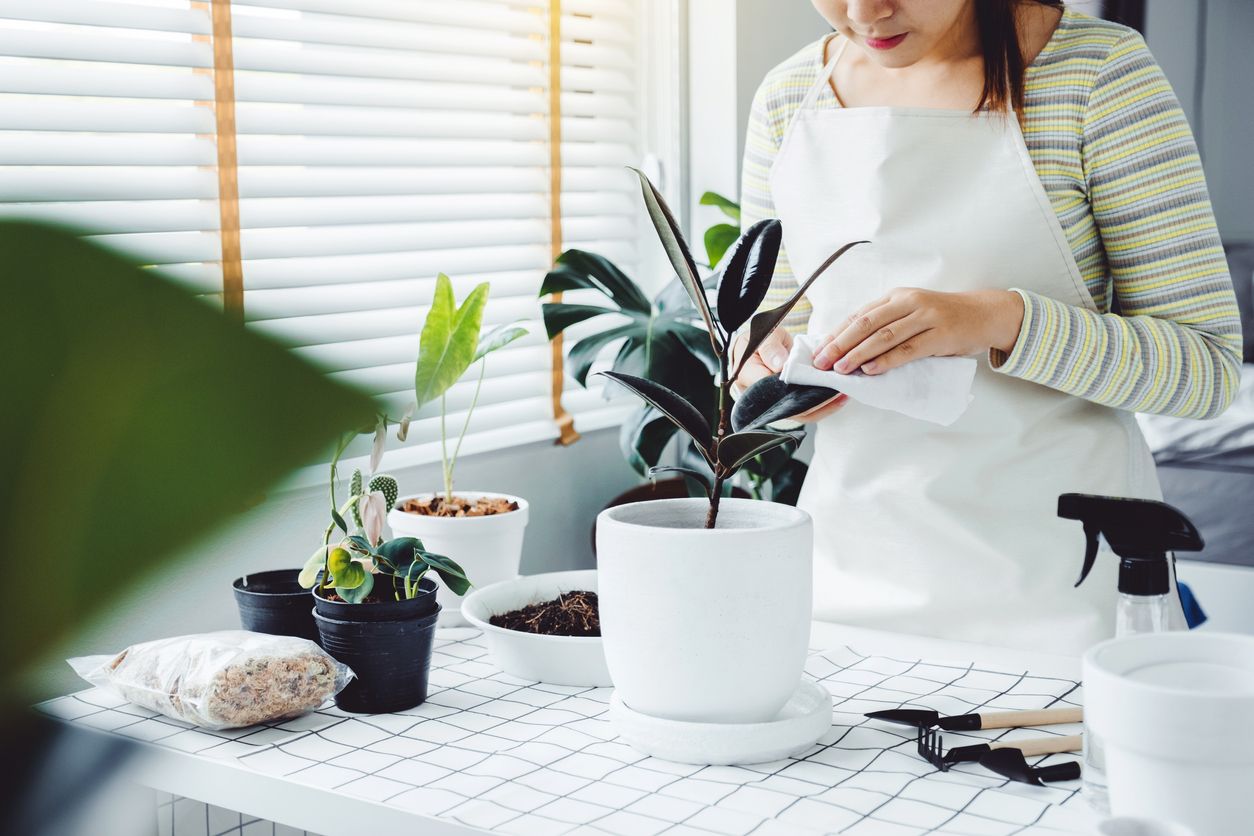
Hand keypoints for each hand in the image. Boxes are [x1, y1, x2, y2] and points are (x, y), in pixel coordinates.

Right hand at [731, 328, 847, 422]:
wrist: (763, 344)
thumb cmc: (760, 339)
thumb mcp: (763, 335)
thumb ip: (770, 348)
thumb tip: (780, 365)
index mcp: (749, 378)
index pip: (771, 392)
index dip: (793, 391)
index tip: (814, 384)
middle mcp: (762, 396)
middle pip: (789, 408)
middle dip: (814, 401)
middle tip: (834, 391)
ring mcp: (777, 401)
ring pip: (801, 412)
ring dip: (823, 405)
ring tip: (841, 394)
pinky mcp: (790, 400)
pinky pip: (807, 408)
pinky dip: (824, 404)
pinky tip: (839, 396)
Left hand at [812, 288, 1024, 374]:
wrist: (984, 313)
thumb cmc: (943, 317)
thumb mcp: (912, 312)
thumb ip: (886, 323)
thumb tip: (851, 346)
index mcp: (897, 296)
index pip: (859, 315)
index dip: (837, 333)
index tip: (819, 350)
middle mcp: (909, 302)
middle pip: (866, 324)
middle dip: (840, 344)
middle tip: (823, 361)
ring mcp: (925, 317)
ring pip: (885, 336)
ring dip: (859, 353)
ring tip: (841, 368)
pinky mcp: (940, 335)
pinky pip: (908, 349)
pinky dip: (887, 360)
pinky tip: (871, 369)